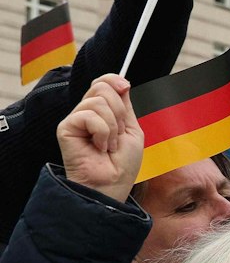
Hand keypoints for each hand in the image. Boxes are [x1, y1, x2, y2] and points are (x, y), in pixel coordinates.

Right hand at [57, 75, 142, 201]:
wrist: (112, 183)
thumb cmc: (122, 163)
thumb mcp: (131, 129)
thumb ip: (125, 106)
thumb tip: (121, 82)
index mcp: (102, 111)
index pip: (102, 82)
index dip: (113, 79)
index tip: (125, 86)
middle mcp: (86, 112)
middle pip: (101, 87)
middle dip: (119, 111)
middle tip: (117, 135)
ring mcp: (75, 119)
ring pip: (98, 101)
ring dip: (112, 127)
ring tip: (108, 145)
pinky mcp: (65, 127)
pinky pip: (89, 116)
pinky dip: (102, 132)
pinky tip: (99, 147)